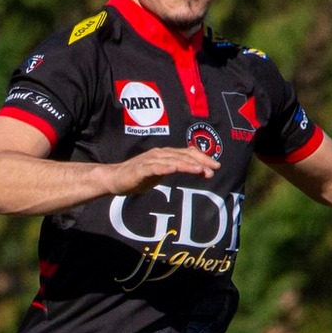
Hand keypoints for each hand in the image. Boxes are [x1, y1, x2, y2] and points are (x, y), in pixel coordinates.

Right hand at [101, 145, 218, 195]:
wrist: (115, 179)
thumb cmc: (138, 175)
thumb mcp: (161, 172)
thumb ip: (175, 168)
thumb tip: (195, 169)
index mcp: (165, 154)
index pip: (188, 153)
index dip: (203, 158)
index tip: (216, 166)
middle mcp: (159, 154)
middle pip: (183, 156)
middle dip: (199, 163)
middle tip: (213, 170)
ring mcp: (150, 160)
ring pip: (172, 161)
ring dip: (187, 165)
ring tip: (200, 170)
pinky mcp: (140, 169)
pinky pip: (155, 167)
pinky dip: (165, 167)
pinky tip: (174, 169)